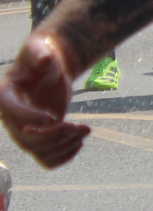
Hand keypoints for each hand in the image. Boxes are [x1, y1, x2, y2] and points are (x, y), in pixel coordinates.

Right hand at [0, 35, 88, 166]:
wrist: (48, 69)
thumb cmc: (42, 57)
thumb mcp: (40, 51)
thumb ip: (40, 54)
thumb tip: (45, 60)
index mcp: (5, 96)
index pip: (12, 113)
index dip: (31, 118)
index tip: (54, 116)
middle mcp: (11, 118)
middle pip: (27, 140)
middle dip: (55, 137)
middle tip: (80, 126)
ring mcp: (24, 130)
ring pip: (38, 152)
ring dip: (65, 146)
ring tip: (86, 129)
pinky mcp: (39, 138)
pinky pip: (46, 159)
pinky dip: (63, 157)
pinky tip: (80, 142)